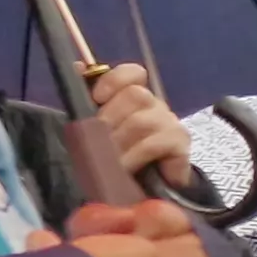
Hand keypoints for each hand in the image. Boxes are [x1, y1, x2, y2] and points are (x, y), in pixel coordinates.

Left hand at [91, 64, 192, 185]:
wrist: (141, 190)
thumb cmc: (115, 154)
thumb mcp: (94, 129)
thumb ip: (85, 100)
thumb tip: (77, 67)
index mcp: (133, 96)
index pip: (133, 73)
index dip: (114, 80)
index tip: (96, 97)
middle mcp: (154, 105)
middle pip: (137, 95)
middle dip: (110, 119)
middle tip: (96, 141)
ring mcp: (170, 124)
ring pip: (143, 121)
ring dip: (119, 144)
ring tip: (107, 160)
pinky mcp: (180, 146)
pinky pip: (157, 144)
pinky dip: (135, 157)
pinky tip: (126, 169)